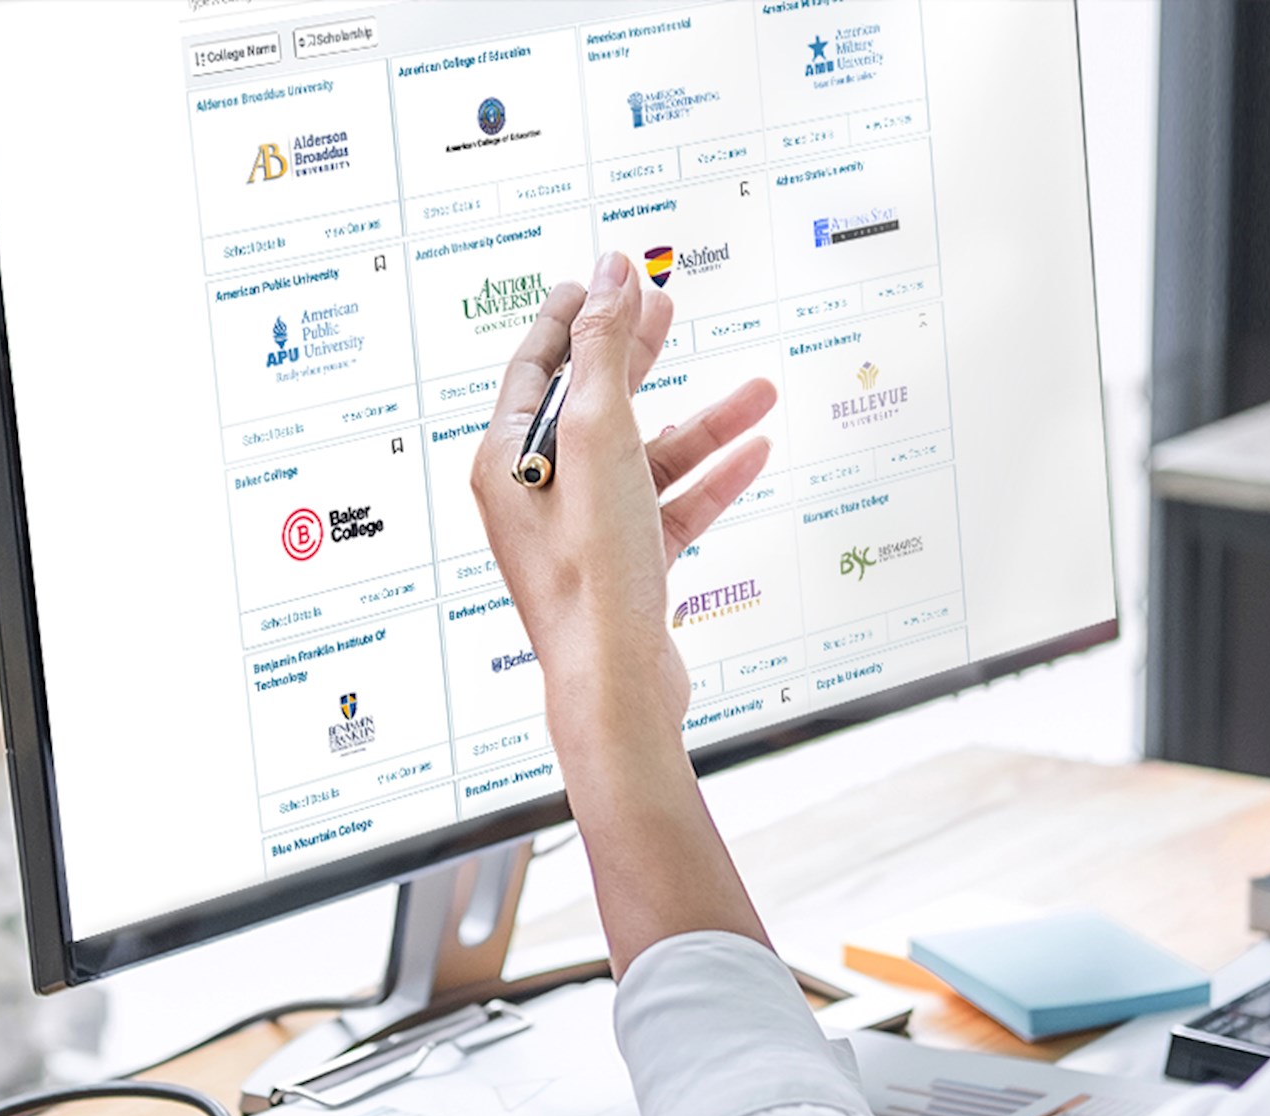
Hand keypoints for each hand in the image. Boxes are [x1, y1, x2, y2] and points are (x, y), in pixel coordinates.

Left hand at [470, 251, 776, 745]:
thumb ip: (608, 350)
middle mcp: (541, 493)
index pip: (538, 365)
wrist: (617, 686)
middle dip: (639, 355)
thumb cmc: (593, 576)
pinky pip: (674, 504)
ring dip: (705, 422)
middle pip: (594, 403)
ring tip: (758, 391)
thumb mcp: (599, 438)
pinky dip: (713, 476)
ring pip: (649, 455)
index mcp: (510, 460)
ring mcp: (587, 531)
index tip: (599, 279)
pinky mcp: (629, 566)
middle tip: (667, 308)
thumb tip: (612, 274)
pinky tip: (754, 453)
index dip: (572, 316)